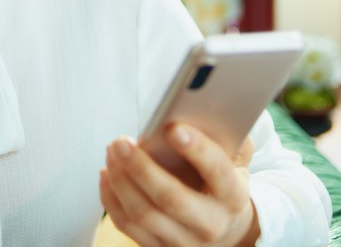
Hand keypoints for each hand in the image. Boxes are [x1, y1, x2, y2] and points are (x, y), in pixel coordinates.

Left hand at [99, 123, 258, 246]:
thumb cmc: (222, 183)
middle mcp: (211, 224)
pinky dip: (111, 198)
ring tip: (112, 151)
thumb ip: (227, 135)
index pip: (218, 172)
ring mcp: (184, 241)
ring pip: (144, 214)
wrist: (225, 229)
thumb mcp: (234, 161)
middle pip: (171, 198)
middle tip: (121, 141)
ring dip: (120, 180)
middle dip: (141, 167)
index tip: (173, 128)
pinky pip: (128, 226)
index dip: (197, 149)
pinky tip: (106, 173)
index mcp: (234, 196)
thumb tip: (203, 107)